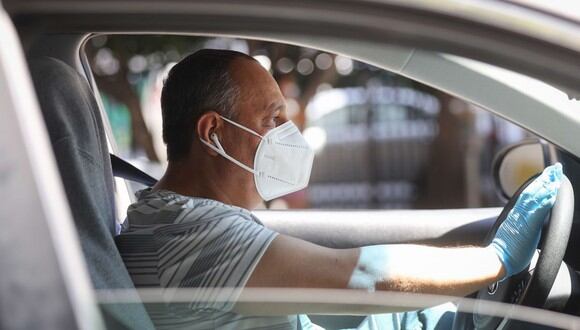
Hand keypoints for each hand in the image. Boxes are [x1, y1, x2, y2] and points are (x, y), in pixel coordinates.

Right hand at [489, 163, 563, 278]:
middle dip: (545, 180)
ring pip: (535, 198)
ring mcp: (522, 219)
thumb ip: (521, 227)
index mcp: (516, 216)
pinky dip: (545, 201)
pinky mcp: (527, 227)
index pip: (529, 196)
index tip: (548, 175)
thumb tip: (528, 226)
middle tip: (555, 168)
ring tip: (555, 176)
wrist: (496, 259)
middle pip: (533, 192)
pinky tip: (552, 194)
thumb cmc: (506, 252)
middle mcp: (518, 214)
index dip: (539, 185)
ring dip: (546, 186)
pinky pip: (538, 211)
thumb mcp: (514, 235)